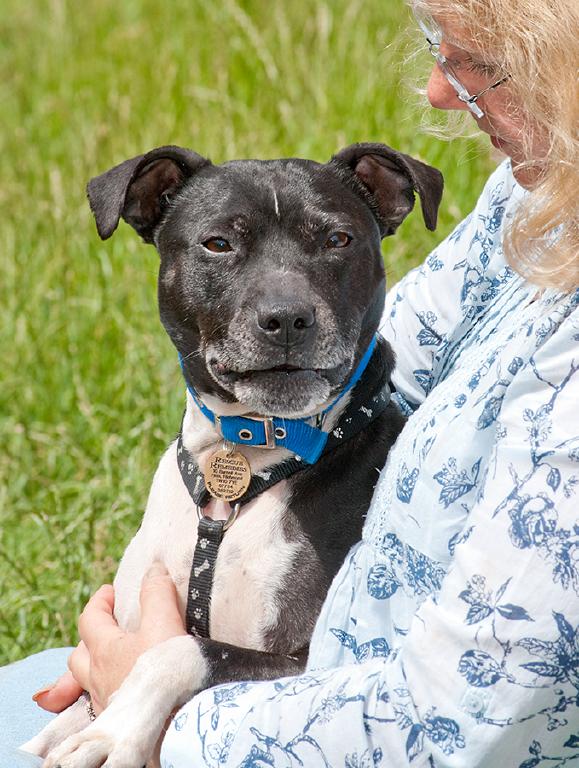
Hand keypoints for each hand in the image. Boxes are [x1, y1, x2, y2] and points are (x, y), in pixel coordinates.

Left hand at [34, 562, 186, 714]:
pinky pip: (100, 706)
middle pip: (79, 656)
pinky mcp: (118, 725)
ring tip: (106, 664)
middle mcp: (99, 679)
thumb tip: (153, 569)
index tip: (111, 592)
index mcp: (106, 650)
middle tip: (110, 627)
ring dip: (91, 669)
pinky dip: (103, 695)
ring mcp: (107, 704)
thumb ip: (157, 593)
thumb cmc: (167, 672)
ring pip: (86, 684)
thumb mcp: (165, 623)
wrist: (175, 726)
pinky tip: (120, 694)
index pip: (90, 618)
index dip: (99, 601)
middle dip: (90, 638)